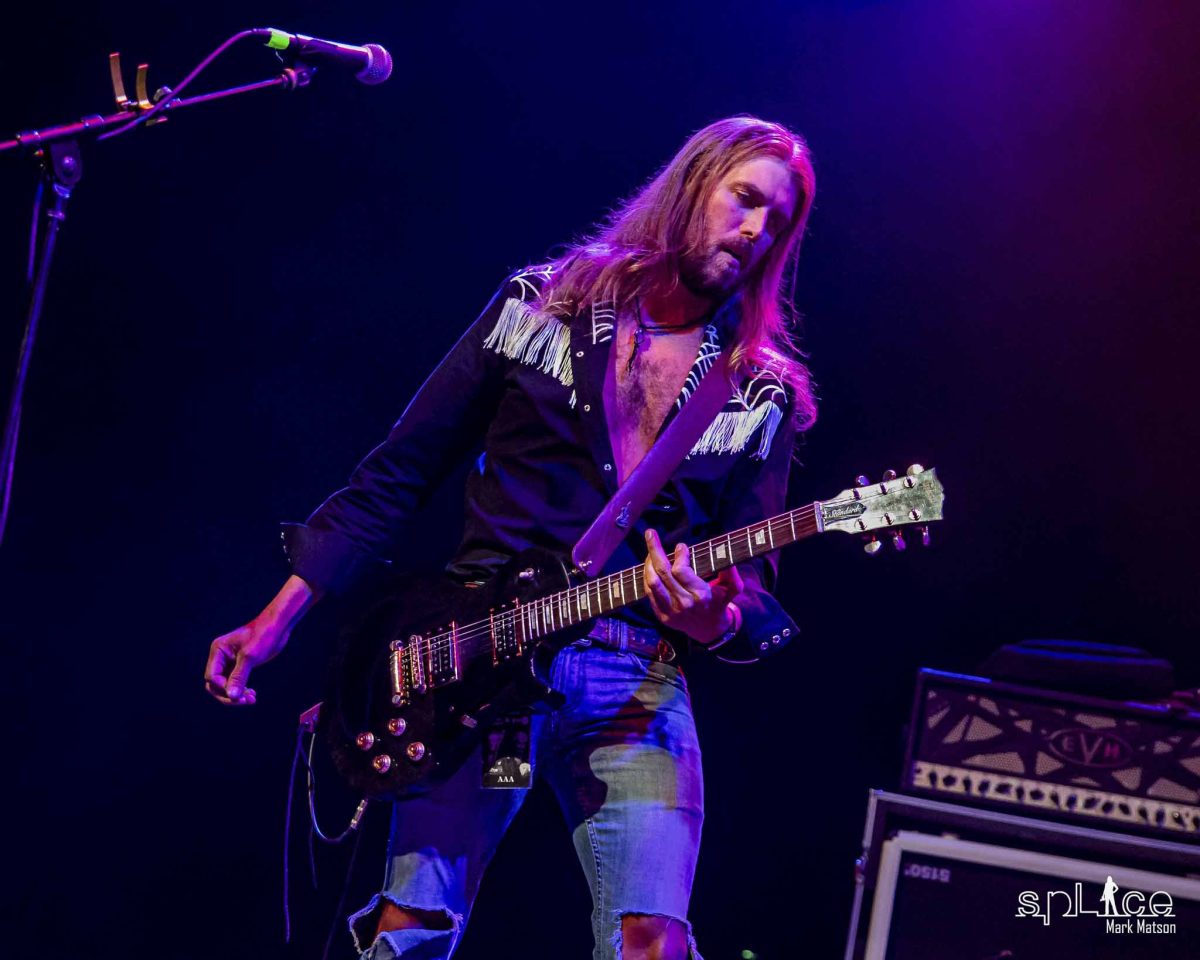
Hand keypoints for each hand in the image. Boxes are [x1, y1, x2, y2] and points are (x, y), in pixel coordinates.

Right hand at [204, 617, 290, 705]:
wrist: (279, 625)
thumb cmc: (263, 635)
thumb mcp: (250, 656)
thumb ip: (239, 677)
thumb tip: (231, 697)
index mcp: (218, 650)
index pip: (212, 677)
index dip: (223, 688)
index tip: (240, 694)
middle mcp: (221, 656)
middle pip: (215, 684)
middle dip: (228, 694)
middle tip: (246, 701)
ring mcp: (230, 661)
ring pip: (225, 685)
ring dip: (236, 694)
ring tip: (252, 699)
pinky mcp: (240, 665)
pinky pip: (234, 682)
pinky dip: (242, 689)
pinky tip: (252, 694)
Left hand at [642, 528, 743, 643]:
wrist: (708, 629)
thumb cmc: (719, 601)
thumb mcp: (732, 588)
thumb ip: (730, 572)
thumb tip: (726, 556)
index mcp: (701, 595)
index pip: (681, 570)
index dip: (679, 555)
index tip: (681, 546)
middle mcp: (684, 603)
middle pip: (663, 572)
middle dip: (655, 549)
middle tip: (651, 533)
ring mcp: (671, 611)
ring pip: (652, 582)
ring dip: (648, 563)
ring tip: (649, 550)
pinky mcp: (661, 615)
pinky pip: (649, 592)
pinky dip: (647, 576)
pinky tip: (649, 566)